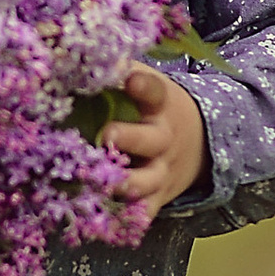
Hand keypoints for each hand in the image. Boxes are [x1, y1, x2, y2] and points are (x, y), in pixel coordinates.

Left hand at [107, 65, 208, 237]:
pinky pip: (142, 215)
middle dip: (128, 139)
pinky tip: (97, 225)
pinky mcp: (156, 199)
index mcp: (160, 105)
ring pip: (145, 182)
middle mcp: (163, 139)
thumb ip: (121, 71)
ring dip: (123, 184)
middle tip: (106, 134)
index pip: (154, 90)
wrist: (199, 144)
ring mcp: (160, 171)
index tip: (128, 78)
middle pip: (150, 140)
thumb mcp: (149, 86)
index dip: (142, 84)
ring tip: (99, 185)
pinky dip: (123, 221)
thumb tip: (75, 50)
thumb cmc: (154, 109)